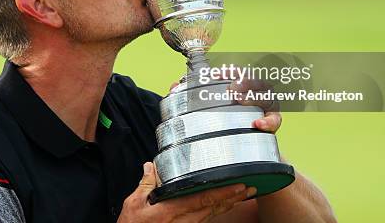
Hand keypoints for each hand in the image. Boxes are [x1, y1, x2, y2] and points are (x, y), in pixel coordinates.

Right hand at [118, 162, 255, 222]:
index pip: (204, 199)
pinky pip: (205, 219)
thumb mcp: (134, 204)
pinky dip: (217, 210)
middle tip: (250, 188)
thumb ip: (146, 184)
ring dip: (228, 204)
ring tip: (243, 194)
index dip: (223, 192)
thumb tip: (151, 166)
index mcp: (173, 211)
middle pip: (214, 208)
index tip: (238, 186)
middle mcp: (184, 221)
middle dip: (233, 198)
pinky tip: (223, 205)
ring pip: (212, 214)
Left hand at [169, 73, 281, 133]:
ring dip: (255, 97)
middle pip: (253, 80)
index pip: (235, 72)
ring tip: (242, 101)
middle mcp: (253, 91)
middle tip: (232, 88)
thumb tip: (173, 87)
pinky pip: (275, 119)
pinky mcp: (271, 121)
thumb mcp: (205, 105)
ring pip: (266, 95)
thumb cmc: (222, 117)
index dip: (227, 72)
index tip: (216, 75)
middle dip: (244, 81)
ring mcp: (265, 104)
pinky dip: (269, 121)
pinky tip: (258, 124)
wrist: (238, 142)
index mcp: (237, 84)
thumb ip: (188, 95)